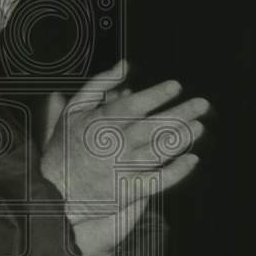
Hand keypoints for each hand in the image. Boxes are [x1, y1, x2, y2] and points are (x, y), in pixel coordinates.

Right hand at [39, 60, 209, 255]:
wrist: (53, 190)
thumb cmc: (65, 146)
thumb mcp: (74, 109)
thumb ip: (99, 84)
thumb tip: (124, 66)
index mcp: (100, 123)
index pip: (134, 106)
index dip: (157, 95)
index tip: (176, 86)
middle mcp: (114, 145)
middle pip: (153, 127)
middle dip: (180, 114)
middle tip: (202, 104)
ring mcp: (122, 169)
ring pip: (158, 152)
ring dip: (182, 139)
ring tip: (199, 126)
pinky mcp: (128, 190)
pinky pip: (157, 181)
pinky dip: (176, 171)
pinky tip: (192, 160)